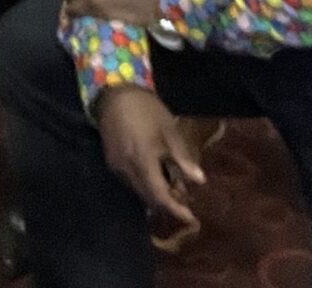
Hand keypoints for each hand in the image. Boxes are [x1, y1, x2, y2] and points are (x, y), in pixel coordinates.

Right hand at [95, 88, 204, 235]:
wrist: (114, 94)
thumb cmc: (147, 110)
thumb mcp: (169, 131)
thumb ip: (182, 158)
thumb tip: (199, 181)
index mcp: (144, 163)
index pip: (160, 198)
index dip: (176, 210)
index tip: (191, 217)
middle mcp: (128, 171)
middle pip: (149, 199)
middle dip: (167, 205)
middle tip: (185, 204)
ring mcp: (117, 168)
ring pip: (139, 192)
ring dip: (156, 196)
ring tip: (173, 189)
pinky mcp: (112, 162)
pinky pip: (131, 182)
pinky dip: (146, 185)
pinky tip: (155, 177)